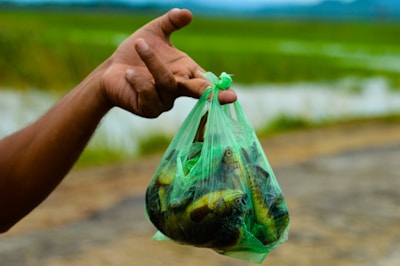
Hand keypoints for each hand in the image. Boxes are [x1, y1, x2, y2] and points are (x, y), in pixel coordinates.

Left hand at [100, 8, 236, 117]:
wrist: (112, 70)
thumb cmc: (135, 53)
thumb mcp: (154, 33)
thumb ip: (171, 22)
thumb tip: (187, 13)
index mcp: (186, 73)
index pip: (206, 82)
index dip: (219, 89)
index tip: (233, 95)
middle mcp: (179, 89)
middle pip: (198, 92)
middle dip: (211, 94)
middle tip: (228, 97)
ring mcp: (165, 102)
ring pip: (167, 84)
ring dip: (153, 62)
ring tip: (139, 44)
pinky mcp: (149, 109)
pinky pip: (148, 94)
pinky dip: (139, 81)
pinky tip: (128, 73)